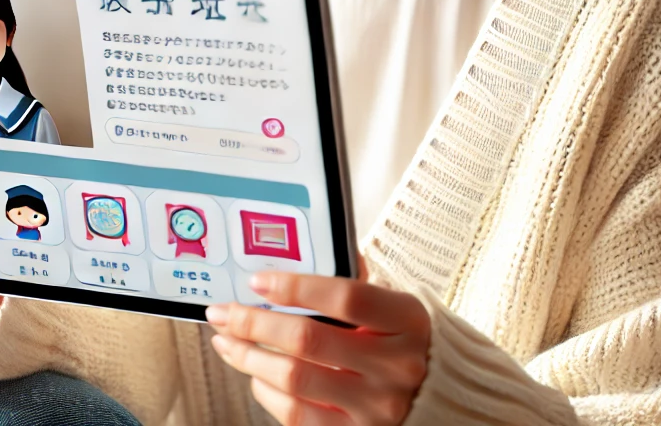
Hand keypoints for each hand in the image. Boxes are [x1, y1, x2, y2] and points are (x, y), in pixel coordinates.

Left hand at [205, 266, 429, 424]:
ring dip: (248, 357)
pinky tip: (256, 374)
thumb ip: (355, 281)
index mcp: (407, 322)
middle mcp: (396, 367)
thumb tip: (303, 251)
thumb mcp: (393, 308)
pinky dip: (266, 391)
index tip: (257, 281)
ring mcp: (376, 407)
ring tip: (227, 340)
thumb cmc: (403, 343)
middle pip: (308, 340)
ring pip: (294, 379)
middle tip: (223, 312)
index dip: (295, 287)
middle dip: (253, 323)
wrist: (437, 398)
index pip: (345, 297)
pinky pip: (296, 414)